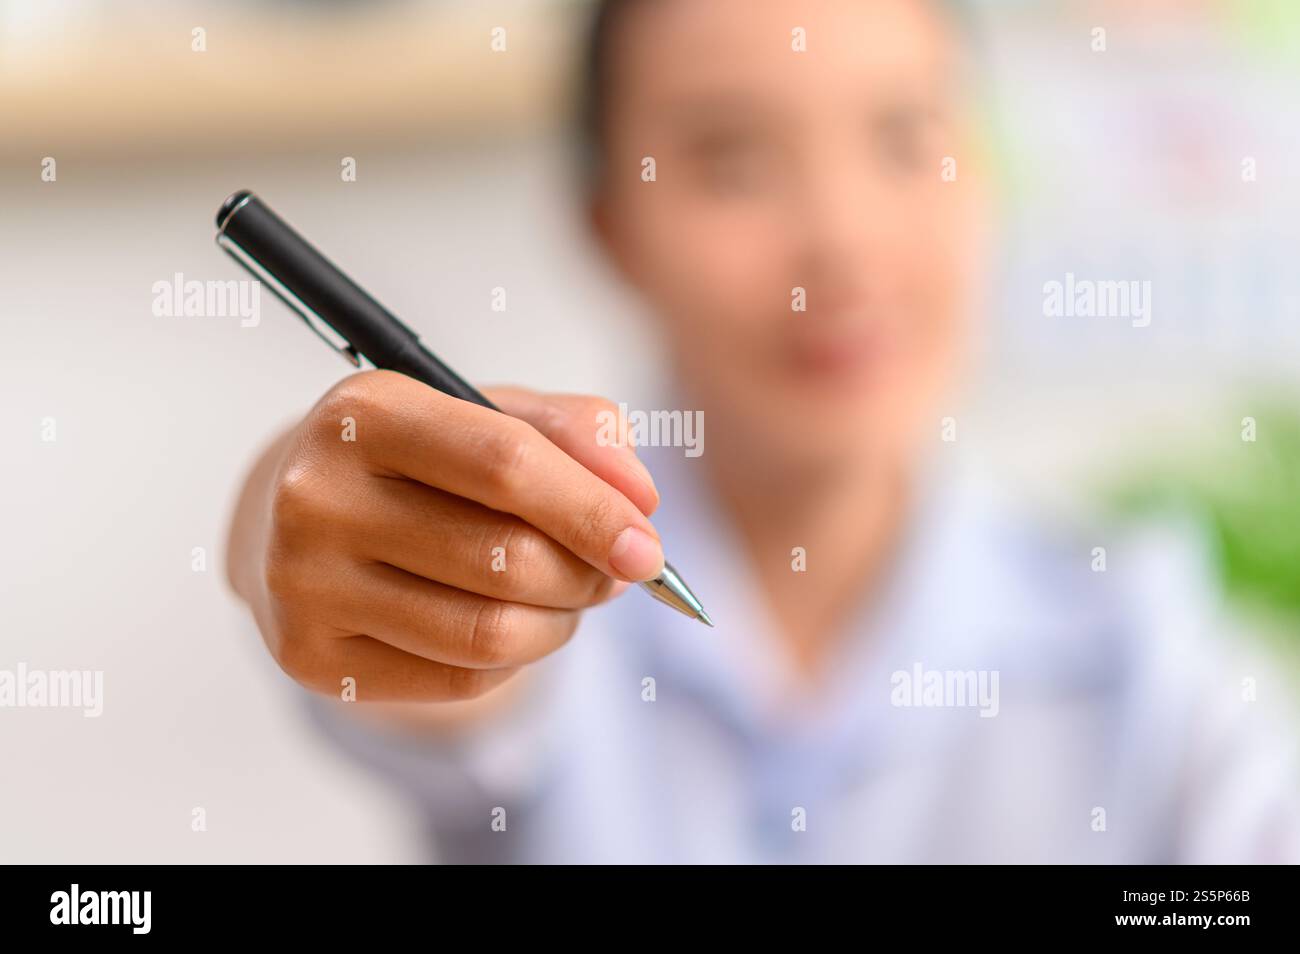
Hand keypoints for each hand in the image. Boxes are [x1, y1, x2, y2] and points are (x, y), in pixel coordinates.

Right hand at [226, 370, 661, 702]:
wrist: (305, 519)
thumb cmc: (423, 461)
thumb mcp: (495, 416)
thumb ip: (578, 433)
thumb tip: (639, 498)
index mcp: (364, 412)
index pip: (506, 465)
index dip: (594, 511)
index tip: (650, 549)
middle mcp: (317, 495)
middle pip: (507, 559)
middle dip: (586, 574)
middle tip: (613, 573)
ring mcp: (304, 583)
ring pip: (489, 633)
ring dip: (560, 623)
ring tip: (567, 597)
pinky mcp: (310, 657)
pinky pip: (460, 679)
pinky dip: (514, 659)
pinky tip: (511, 624)